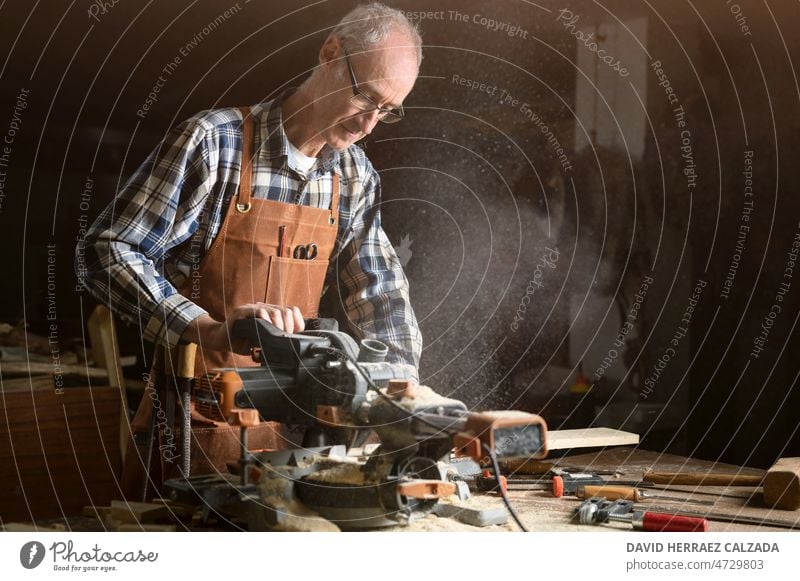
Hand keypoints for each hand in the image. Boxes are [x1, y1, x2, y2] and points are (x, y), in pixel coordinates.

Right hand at [182, 303, 303, 352]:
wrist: (219, 339)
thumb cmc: (242, 341)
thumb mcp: (263, 342)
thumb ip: (275, 339)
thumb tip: (291, 346)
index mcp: (270, 314)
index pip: (292, 312)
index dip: (296, 324)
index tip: (292, 336)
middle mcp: (263, 308)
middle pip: (286, 311)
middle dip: (288, 327)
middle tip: (282, 338)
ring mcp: (252, 308)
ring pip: (274, 311)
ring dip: (277, 325)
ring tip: (274, 335)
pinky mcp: (241, 311)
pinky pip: (257, 311)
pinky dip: (263, 320)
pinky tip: (263, 329)